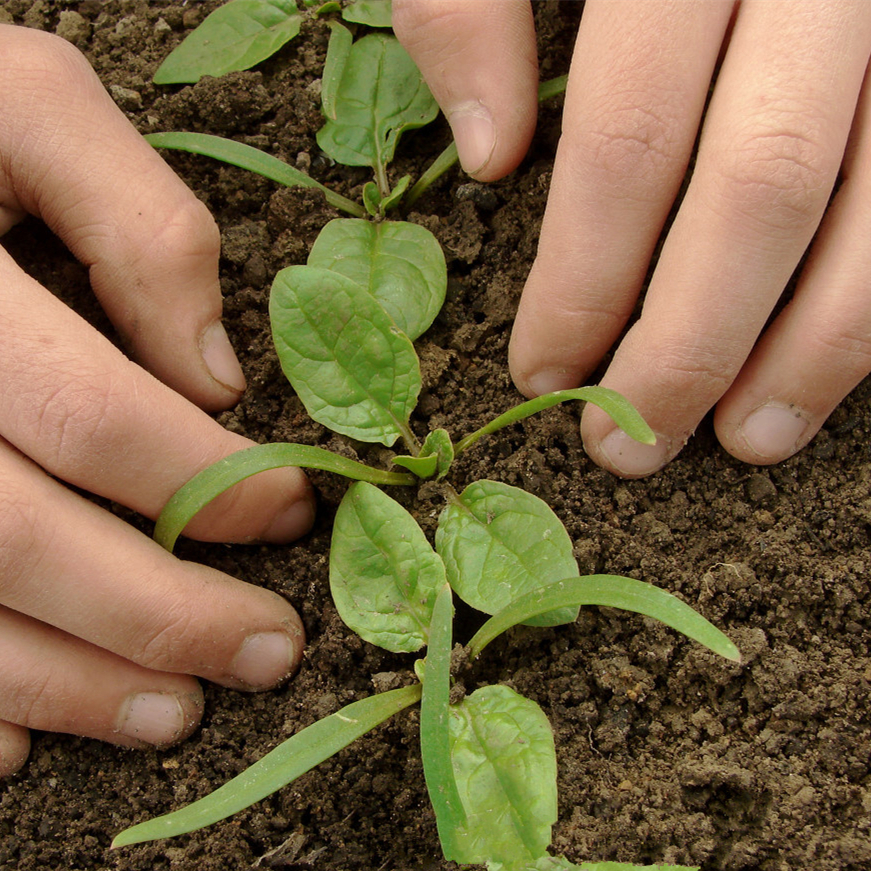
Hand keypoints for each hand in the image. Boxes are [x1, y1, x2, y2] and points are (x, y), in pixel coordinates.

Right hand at [0, 26, 314, 775]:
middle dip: (158, 613)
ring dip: (66, 682)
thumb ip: (135, 224)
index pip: (92, 418)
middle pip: (19, 539)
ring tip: (174, 715)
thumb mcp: (28, 108)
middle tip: (265, 653)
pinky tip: (15, 749)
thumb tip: (215, 377)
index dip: (205, 481)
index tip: (293, 511)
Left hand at [394, 0, 870, 475]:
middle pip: (763, 188)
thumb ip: (468, 1)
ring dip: (817, 348)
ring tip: (743, 442)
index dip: (583, 280)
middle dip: (689, 342)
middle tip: (628, 445)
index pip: (630, 139)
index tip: (541, 374)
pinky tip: (838, 365)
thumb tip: (487, 153)